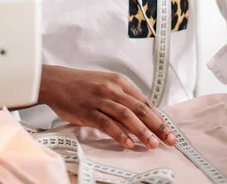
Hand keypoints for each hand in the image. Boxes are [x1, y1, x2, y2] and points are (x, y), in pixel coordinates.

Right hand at [39, 65, 176, 149]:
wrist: (57, 81)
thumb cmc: (83, 84)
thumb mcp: (106, 84)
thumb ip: (123, 97)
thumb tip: (142, 115)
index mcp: (120, 82)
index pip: (144, 102)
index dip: (158, 117)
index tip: (168, 131)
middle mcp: (113, 89)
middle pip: (140, 108)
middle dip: (156, 125)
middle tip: (169, 140)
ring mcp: (100, 99)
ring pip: (126, 116)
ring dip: (141, 131)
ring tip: (152, 144)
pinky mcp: (88, 110)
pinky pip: (106, 123)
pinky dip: (119, 134)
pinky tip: (128, 144)